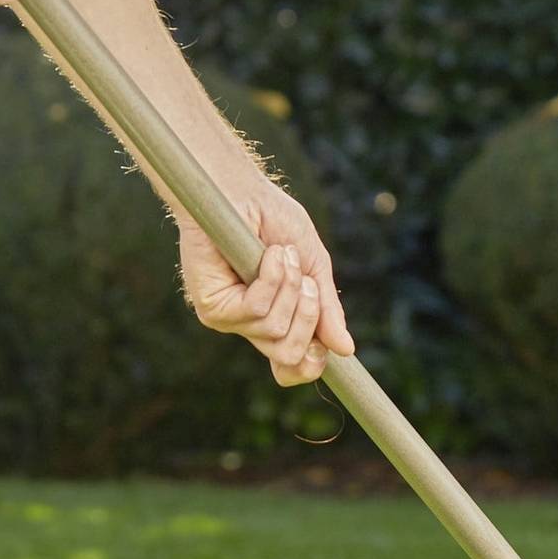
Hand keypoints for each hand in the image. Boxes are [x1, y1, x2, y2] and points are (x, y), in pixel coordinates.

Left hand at [180, 184, 355, 386]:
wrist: (240, 191)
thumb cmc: (272, 221)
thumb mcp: (312, 265)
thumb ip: (327, 309)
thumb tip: (346, 349)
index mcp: (276, 319)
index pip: (290, 367)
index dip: (311, 366)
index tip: (326, 348)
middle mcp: (250, 326)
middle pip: (288, 356)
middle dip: (309, 316)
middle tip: (306, 280)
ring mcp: (229, 318)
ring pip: (274, 330)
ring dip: (288, 286)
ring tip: (280, 254)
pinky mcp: (211, 306)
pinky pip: (255, 310)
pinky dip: (270, 279)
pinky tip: (266, 254)